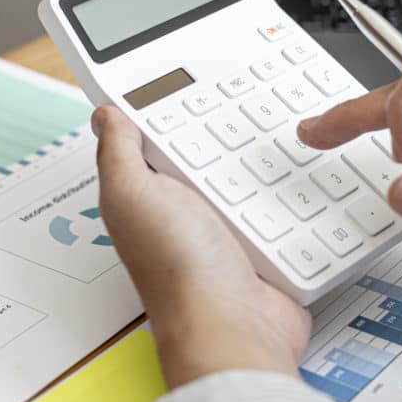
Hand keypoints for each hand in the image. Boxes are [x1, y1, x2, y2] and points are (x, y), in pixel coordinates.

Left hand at [92, 106, 309, 387]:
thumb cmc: (178, 270)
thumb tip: (106, 114)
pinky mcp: (267, 241)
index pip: (156, 138)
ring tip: (276, 124)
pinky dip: (289, 190)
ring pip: (249, 172)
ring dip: (262, 158)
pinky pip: (280, 201)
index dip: (167, 108)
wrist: (234, 324)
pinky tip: (295, 172)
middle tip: (244, 92)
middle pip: (209, 149)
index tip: (185, 76)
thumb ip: (118, 152)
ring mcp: (229, 226)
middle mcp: (187, 210)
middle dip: (225, 126)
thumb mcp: (132, 193)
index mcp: (149, 195)